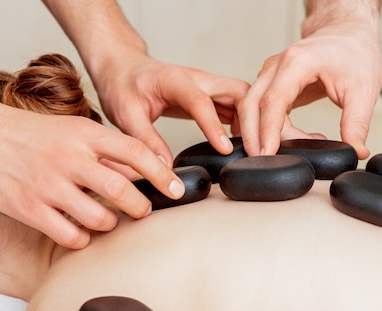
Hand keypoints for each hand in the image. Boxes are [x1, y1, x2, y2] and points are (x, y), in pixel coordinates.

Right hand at [0, 102, 184, 248]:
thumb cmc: (29, 134)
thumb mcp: (72, 129)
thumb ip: (105, 151)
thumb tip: (142, 171)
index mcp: (84, 134)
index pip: (135, 152)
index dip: (161, 173)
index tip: (176, 188)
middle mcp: (69, 158)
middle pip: (123, 190)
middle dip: (141, 206)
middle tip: (142, 210)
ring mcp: (49, 184)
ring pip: (100, 218)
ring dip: (111, 224)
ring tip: (107, 219)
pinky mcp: (30, 208)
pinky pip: (71, 236)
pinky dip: (83, 238)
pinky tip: (80, 230)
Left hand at [92, 53, 250, 164]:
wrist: (124, 69)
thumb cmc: (123, 86)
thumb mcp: (126, 115)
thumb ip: (146, 141)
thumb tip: (165, 169)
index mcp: (175, 80)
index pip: (201, 101)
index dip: (214, 126)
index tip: (225, 149)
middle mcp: (198, 79)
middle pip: (237, 91)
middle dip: (252, 118)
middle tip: (257, 149)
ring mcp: (208, 86)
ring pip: (243, 98)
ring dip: (255, 121)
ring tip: (258, 150)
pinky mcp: (212, 96)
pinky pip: (237, 107)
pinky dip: (247, 124)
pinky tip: (247, 143)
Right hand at [238, 23, 381, 156]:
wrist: (348, 34)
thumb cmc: (355, 54)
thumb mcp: (363, 90)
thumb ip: (357, 124)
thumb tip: (356, 152)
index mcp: (298, 62)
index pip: (273, 100)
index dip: (268, 130)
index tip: (266, 154)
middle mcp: (277, 66)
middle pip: (251, 104)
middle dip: (252, 136)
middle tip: (262, 163)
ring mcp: (271, 73)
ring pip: (251, 108)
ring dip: (262, 133)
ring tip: (291, 151)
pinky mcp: (272, 83)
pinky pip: (261, 109)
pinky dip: (269, 128)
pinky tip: (293, 139)